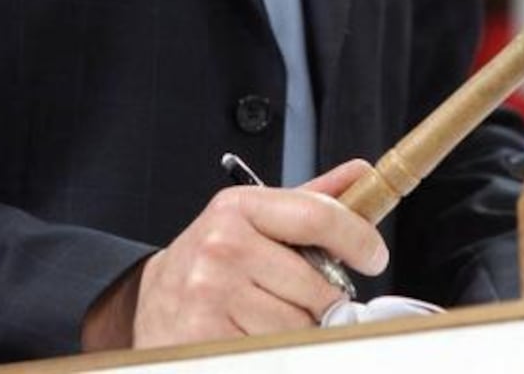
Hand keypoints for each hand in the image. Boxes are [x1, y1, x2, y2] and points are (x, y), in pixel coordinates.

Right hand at [82, 159, 386, 349]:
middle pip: (318, 285)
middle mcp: (221, 247)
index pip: (318, 216)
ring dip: (298, 328)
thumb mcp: (255, 219)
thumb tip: (361, 174)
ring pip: (300, 325)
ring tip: (266, 314)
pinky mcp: (205, 338)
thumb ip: (311, 200)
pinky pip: (275, 350)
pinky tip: (250, 332)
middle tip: (297, 296)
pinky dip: (274, 348)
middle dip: (322, 298)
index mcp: (238, 209)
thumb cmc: (213, 260)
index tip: (374, 255)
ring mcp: (211, 294)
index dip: (359, 238)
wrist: (149, 301)